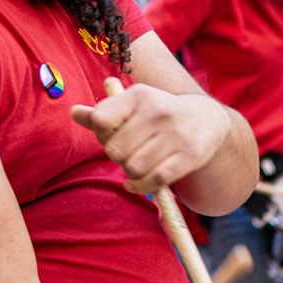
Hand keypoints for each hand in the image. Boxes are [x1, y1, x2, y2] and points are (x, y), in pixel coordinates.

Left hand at [70, 78, 230, 194]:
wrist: (208, 120)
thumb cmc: (159, 114)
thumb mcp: (133, 105)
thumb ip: (103, 112)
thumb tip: (74, 113)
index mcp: (139, 95)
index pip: (101, 120)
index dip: (102, 135)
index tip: (113, 135)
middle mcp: (158, 111)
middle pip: (115, 150)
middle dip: (117, 157)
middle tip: (128, 153)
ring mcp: (176, 134)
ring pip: (133, 168)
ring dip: (130, 173)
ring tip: (138, 166)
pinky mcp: (190, 156)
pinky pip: (154, 180)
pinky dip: (142, 186)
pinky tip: (139, 182)